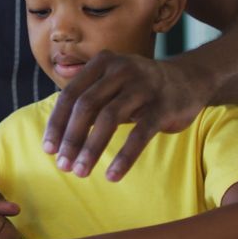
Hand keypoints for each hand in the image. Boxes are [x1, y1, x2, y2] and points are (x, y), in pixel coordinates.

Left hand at [43, 51, 212, 180]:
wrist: (188, 80)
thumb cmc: (139, 89)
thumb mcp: (111, 85)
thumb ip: (86, 101)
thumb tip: (56, 136)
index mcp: (102, 63)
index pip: (70, 95)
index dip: (57, 124)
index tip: (49, 150)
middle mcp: (121, 69)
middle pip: (86, 106)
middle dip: (71, 138)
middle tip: (63, 166)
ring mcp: (144, 86)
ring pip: (109, 119)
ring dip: (91, 149)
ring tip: (81, 172)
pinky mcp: (163, 106)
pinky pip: (140, 134)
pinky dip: (124, 157)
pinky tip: (112, 175)